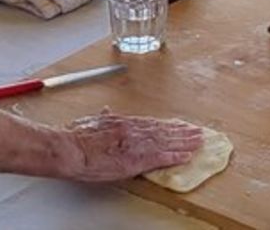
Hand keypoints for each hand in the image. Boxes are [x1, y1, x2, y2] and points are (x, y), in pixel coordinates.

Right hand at [56, 112, 202, 181]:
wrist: (71, 148)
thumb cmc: (77, 137)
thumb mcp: (91, 121)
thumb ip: (103, 117)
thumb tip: (107, 110)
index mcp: (124, 122)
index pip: (151, 123)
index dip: (167, 125)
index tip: (179, 125)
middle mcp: (134, 130)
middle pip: (163, 131)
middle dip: (182, 132)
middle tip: (198, 132)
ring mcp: (136, 144)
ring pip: (166, 142)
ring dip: (184, 142)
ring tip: (198, 141)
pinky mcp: (136, 159)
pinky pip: (160, 157)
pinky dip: (175, 156)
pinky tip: (187, 156)